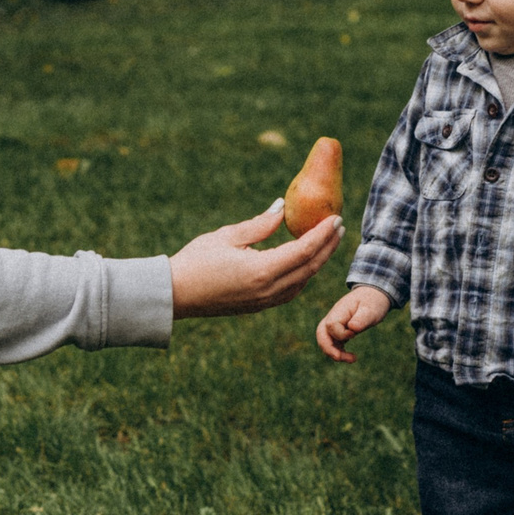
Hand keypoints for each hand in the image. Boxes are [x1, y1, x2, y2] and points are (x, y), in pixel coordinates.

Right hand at [169, 200, 342, 318]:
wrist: (174, 295)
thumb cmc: (196, 261)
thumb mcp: (227, 236)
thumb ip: (260, 224)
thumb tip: (282, 207)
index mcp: (263, 270)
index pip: (305, 249)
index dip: (323, 233)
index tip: (335, 218)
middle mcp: (269, 290)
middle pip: (310, 267)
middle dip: (328, 246)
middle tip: (338, 226)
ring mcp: (265, 302)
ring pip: (303, 281)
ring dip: (318, 262)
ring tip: (326, 242)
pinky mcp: (258, 306)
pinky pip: (291, 291)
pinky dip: (303, 275)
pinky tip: (305, 262)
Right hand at [314, 285, 391, 361]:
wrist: (374, 295)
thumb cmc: (373, 302)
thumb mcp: (371, 309)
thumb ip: (362, 319)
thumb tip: (352, 328)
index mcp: (339, 310)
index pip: (331, 326)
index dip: (341, 334)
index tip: (354, 334)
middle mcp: (333, 317)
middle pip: (321, 334)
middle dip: (328, 349)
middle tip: (340, 358)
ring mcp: (335, 324)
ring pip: (326, 341)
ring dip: (335, 353)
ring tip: (351, 359)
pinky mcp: (340, 330)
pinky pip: (334, 343)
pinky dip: (339, 352)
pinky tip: (351, 357)